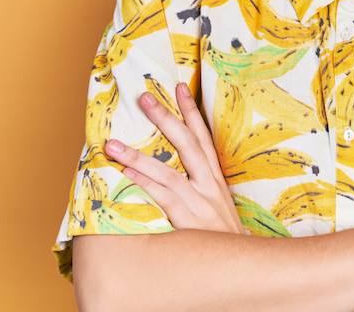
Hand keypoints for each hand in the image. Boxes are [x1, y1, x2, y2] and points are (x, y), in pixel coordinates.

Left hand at [104, 82, 245, 234]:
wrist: (240, 266)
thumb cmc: (221, 238)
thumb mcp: (217, 207)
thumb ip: (200, 188)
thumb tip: (178, 170)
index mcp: (216, 179)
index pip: (204, 138)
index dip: (191, 112)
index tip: (178, 87)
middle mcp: (209, 186)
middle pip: (188, 144)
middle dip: (166, 118)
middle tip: (144, 98)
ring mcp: (199, 203)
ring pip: (168, 172)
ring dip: (138, 155)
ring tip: (113, 144)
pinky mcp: (188, 222)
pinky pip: (163, 199)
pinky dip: (144, 184)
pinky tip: (125, 174)